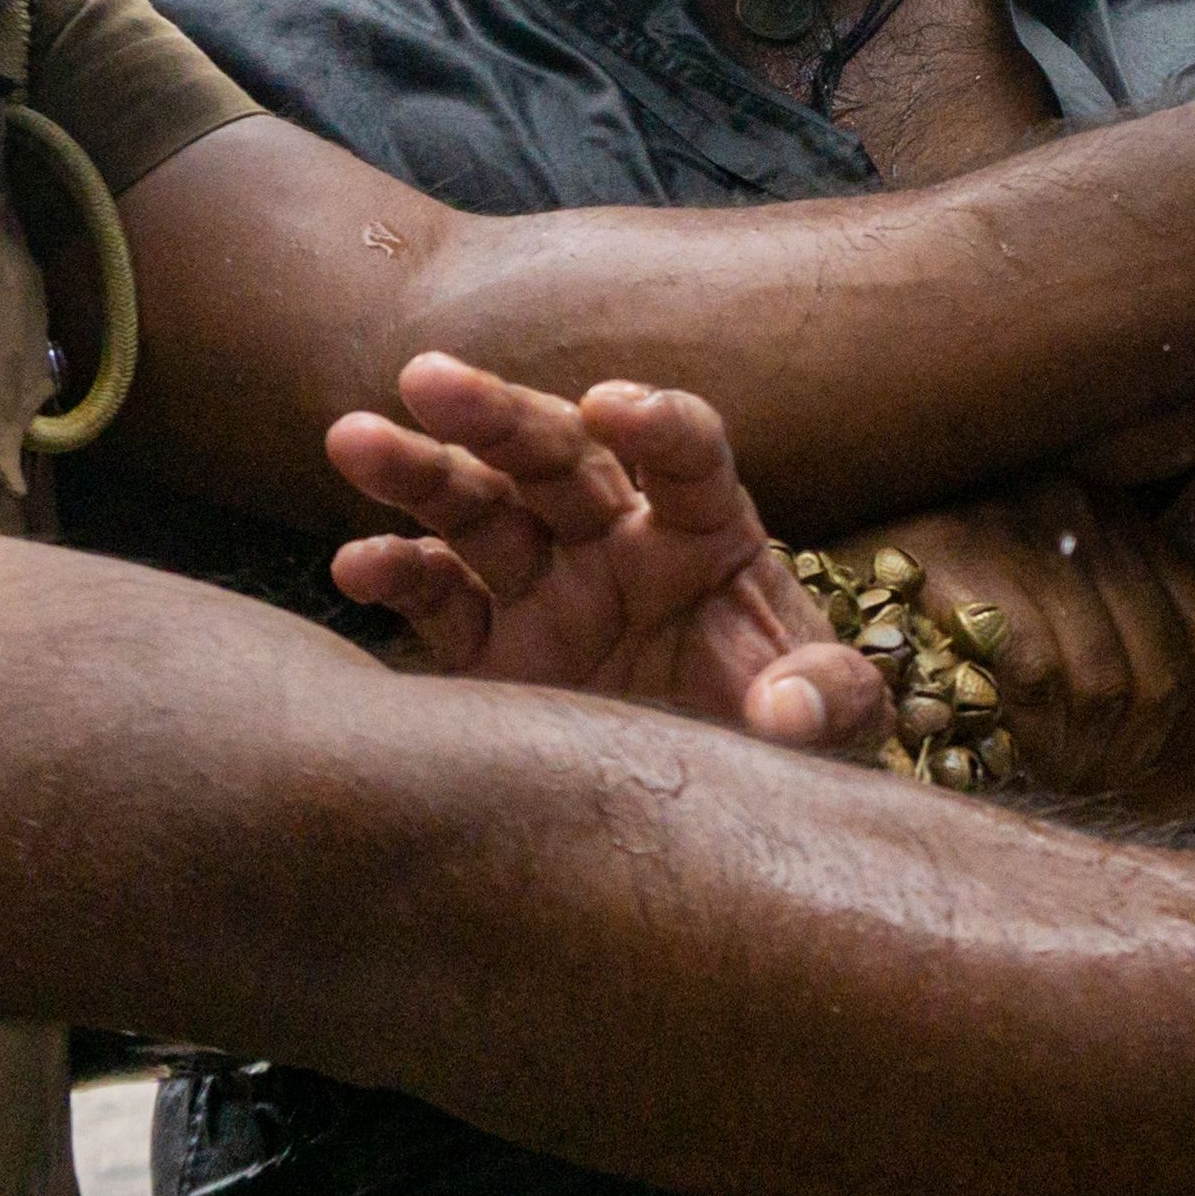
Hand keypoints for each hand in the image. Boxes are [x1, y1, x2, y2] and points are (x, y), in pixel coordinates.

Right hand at [329, 354, 889, 752]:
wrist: (725, 818)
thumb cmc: (795, 740)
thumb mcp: (841, 722)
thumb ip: (830, 700)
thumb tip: (783, 712)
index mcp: (710, 531)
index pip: (685, 452)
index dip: (656, 422)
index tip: (615, 408)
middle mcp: (620, 542)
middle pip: (556, 457)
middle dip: (496, 414)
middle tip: (427, 377)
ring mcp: (550, 592)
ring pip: (479, 509)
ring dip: (420, 471)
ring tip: (354, 438)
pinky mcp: (497, 654)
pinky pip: (441, 603)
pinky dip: (397, 576)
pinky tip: (354, 568)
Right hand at [830, 477, 1194, 793]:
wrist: (768, 587)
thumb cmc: (912, 625)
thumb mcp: (1030, 610)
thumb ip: (1105, 637)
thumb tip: (1185, 725)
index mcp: (1112, 512)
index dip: (1188, 724)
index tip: (1137, 765)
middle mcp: (1075, 500)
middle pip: (1167, 669)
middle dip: (1127, 758)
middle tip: (1071, 787)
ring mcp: (1015, 517)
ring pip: (1110, 681)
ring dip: (1076, 759)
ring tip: (1033, 777)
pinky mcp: (953, 546)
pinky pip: (1041, 670)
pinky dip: (1029, 731)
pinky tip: (999, 750)